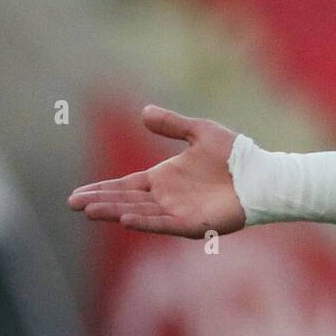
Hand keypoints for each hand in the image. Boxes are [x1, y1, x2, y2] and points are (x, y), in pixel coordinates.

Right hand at [68, 105, 245, 237]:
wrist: (262, 175)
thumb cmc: (235, 155)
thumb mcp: (200, 132)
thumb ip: (172, 124)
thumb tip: (144, 112)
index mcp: (164, 179)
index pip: (125, 186)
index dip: (102, 190)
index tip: (76, 196)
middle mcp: (166, 198)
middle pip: (126, 201)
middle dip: (100, 202)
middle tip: (73, 204)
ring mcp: (178, 212)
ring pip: (139, 213)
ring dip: (115, 211)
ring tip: (91, 210)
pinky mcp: (193, 224)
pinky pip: (164, 224)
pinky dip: (145, 222)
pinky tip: (126, 219)